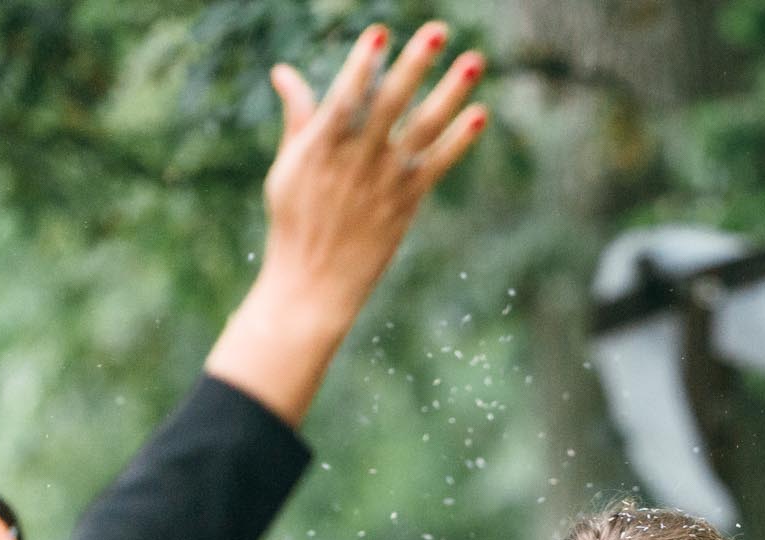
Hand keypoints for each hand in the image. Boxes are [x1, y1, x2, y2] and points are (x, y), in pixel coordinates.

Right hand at [206, 24, 488, 424]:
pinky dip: (459, 141)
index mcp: (321, 145)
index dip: (364, 63)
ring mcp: (384, 181)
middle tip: (439, 30)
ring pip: (422, 128)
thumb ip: (299, 117)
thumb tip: (283, 71)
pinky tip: (480, 114)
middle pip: (391, 103)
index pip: (346, 95)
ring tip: (475, 61)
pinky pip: (438, 165)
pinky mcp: (406, 203)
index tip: (380, 32)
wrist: (313, 284)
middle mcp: (356, 160)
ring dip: (450, 93)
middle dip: (415, 64)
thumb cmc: (295, 221)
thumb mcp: (288, 166)